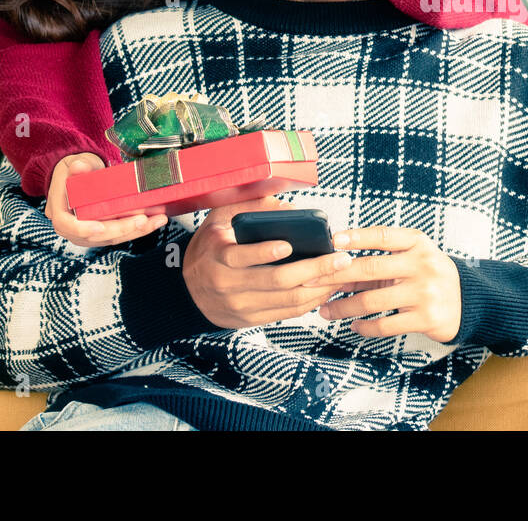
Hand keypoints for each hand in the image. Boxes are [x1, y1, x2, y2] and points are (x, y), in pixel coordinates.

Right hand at [47, 153, 168, 246]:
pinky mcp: (102, 232)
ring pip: (111, 238)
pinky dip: (137, 229)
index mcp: (59, 210)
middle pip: (95, 236)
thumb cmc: (77, 169)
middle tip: (143, 220)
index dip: (82, 229)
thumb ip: (79, 166)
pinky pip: (119, 235)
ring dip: (136, 231)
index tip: (100, 227)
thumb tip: (79, 166)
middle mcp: (71, 227)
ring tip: (157, 220)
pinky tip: (153, 221)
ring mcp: (87, 232)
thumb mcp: (76, 163)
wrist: (80, 174)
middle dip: (121, 229)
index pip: (65, 225)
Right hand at [182, 197, 352, 329]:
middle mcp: (227, 284)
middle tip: (340, 259)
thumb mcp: (219, 220)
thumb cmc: (211, 248)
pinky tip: (325, 288)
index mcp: (218, 256)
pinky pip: (286, 313)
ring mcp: (240, 306)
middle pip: (276, 280)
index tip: (289, 244)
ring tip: (340, 274)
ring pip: (286, 300)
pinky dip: (309, 302)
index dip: (266, 251)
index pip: (242, 256)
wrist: (187, 292)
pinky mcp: (250, 320)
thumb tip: (290, 209)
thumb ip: (250, 208)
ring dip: (318, 288)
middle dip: (313, 270)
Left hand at [306, 226, 461, 342]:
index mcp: (418, 244)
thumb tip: (336, 267)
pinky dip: (364, 327)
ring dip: (342, 307)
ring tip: (325, 310)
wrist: (467, 301)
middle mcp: (422, 265)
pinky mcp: (425, 319)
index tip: (332, 241)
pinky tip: (353, 326)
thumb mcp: (413, 258)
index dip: (356, 237)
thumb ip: (381, 260)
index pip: (383, 236)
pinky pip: (385, 325)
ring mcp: (424, 293)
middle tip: (310, 282)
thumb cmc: (428, 275)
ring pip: (371, 301)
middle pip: (370, 269)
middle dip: (335, 276)